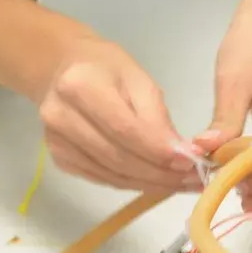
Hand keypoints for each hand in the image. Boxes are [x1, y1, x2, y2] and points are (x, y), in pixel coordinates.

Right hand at [40, 34, 199, 192]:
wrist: (61, 71)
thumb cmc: (106, 68)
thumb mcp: (138, 79)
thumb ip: (157, 117)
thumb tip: (182, 155)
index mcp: (81, 86)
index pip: (124, 129)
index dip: (158, 150)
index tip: (190, 161)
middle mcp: (61, 117)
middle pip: (118, 158)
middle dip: (161, 173)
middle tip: (194, 179)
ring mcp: (57, 143)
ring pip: (112, 175)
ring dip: (151, 184)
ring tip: (182, 183)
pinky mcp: (60, 160)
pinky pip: (104, 179)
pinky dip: (134, 184)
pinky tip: (156, 182)